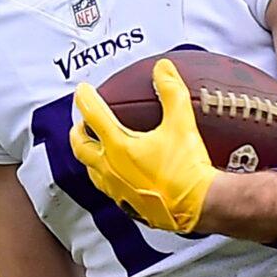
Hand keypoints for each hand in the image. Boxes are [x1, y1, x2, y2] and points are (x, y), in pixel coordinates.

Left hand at [70, 60, 216, 234]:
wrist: (199, 207)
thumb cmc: (188, 169)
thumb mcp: (182, 123)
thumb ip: (171, 92)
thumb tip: (163, 69)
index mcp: (118, 147)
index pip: (93, 116)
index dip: (85, 99)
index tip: (82, 90)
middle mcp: (110, 168)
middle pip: (80, 147)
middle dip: (77, 132)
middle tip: (81, 123)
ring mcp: (116, 190)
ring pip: (91, 170)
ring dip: (89, 156)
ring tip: (95, 148)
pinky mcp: (126, 205)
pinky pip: (107, 188)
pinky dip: (105, 176)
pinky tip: (118, 175)